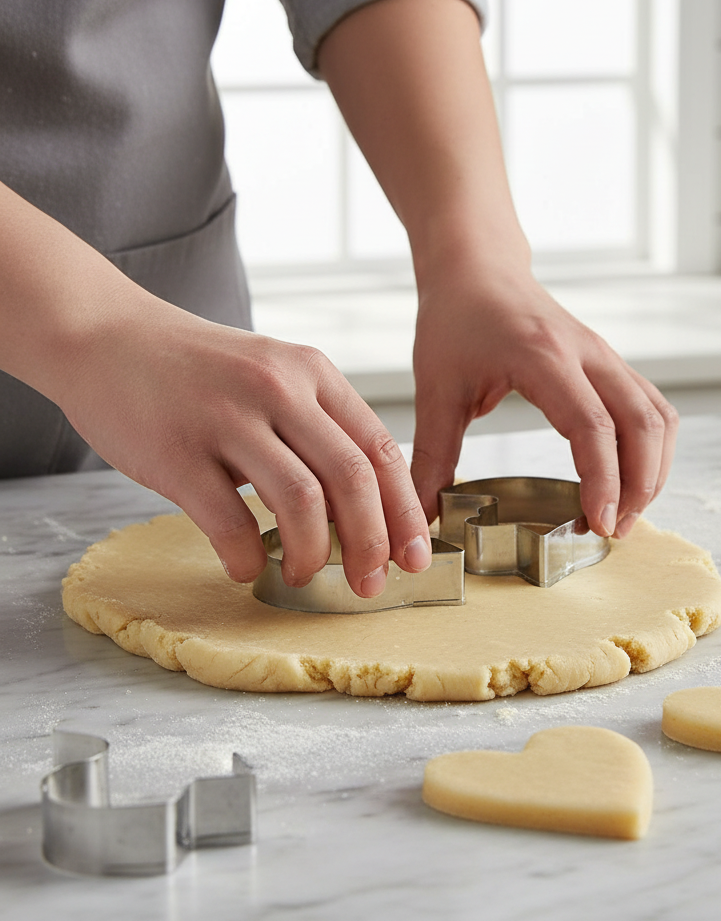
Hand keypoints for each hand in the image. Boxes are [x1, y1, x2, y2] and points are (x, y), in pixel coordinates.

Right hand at [60, 294, 430, 594]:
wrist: (104, 336)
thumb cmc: (198, 371)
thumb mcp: (274, 377)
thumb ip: (319, 430)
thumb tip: (365, 510)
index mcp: (313, 372)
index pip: (381, 449)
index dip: (404, 511)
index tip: (416, 556)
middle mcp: (278, 388)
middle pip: (353, 479)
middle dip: (372, 543)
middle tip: (371, 584)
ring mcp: (227, 417)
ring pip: (302, 502)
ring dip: (314, 554)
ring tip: (306, 573)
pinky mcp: (177, 450)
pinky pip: (230, 521)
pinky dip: (247, 558)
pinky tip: (247, 567)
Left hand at [410, 258, 678, 536]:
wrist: (477, 268)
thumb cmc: (456, 319)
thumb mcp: (435, 389)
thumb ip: (431, 456)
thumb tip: (420, 516)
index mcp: (544, 357)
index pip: (593, 425)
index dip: (603, 479)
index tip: (598, 523)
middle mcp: (587, 353)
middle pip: (644, 423)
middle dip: (640, 485)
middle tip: (613, 530)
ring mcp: (606, 356)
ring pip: (659, 416)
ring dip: (654, 469)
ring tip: (624, 513)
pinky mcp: (611, 364)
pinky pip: (652, 407)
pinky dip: (652, 449)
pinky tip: (629, 479)